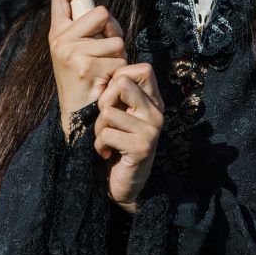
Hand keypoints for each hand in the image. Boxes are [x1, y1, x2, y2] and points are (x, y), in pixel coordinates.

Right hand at [49, 0, 126, 136]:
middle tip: (108, 49)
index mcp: (57, 32)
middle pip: (102, 13)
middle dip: (114, 30)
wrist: (77, 116)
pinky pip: (119, 58)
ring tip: (106, 69)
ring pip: (116, 39)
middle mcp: (60, 39)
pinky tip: (107, 81)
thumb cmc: (84, 80)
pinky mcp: (86, 66)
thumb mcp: (78, 49)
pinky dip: (119, 69)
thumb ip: (86, 28)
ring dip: (119, 55)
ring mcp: (72, 52)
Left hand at [94, 63, 164, 212]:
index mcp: (153, 100)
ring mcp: (151, 129)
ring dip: (99, 129)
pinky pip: (107, 134)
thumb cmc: (117, 144)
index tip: (114, 99)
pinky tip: (107, 154)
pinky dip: (99, 146)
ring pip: (108, 111)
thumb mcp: (121, 115)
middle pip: (122, 81)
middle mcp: (156, 111)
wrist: (126, 186)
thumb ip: (120, 95)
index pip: (142, 68)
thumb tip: (108, 72)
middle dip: (104, 100)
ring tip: (107, 141)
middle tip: (105, 120)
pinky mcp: (142, 147)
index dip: (119, 77)